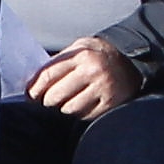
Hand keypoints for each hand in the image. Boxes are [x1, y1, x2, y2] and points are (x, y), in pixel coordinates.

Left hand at [27, 38, 142, 119]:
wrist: (133, 62)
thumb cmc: (100, 55)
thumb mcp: (81, 47)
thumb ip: (60, 61)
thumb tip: (34, 82)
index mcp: (81, 55)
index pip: (48, 75)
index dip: (34, 88)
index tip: (30, 95)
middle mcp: (92, 71)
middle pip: (55, 95)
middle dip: (46, 100)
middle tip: (47, 100)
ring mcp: (103, 88)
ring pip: (68, 108)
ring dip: (64, 107)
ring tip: (67, 100)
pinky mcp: (111, 103)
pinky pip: (85, 115)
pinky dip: (80, 112)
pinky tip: (83, 104)